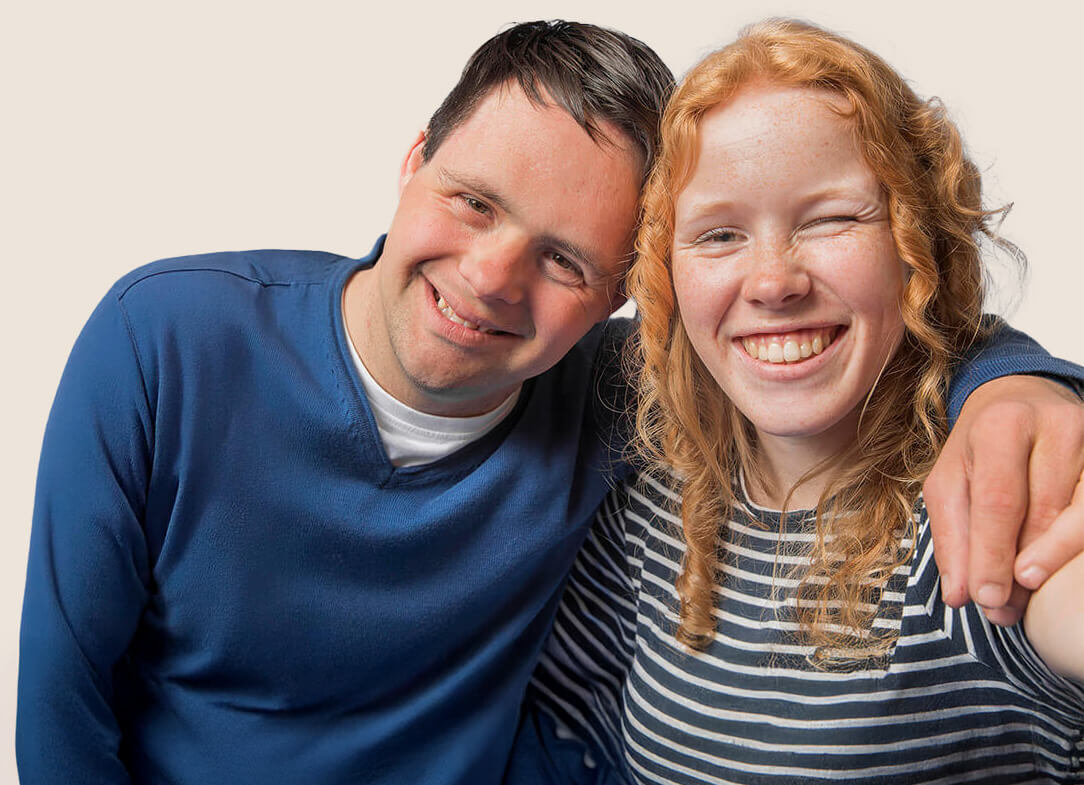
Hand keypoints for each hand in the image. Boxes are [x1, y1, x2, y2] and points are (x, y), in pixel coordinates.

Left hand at [923, 375, 1083, 624]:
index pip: (1000, 500)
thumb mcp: (950, 481)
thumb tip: (960, 595)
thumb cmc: (980, 450)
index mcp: (1002, 425)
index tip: (985, 598)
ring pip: (1080, 517)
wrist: (1022, 402)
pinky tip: (1056, 568)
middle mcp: (1057, 427)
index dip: (992, 554)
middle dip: (1020, 568)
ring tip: (1025, 593)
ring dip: (1052, 565)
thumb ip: (951, 535)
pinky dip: (1075, 547)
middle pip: (1044, 514)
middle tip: (1003, 607)